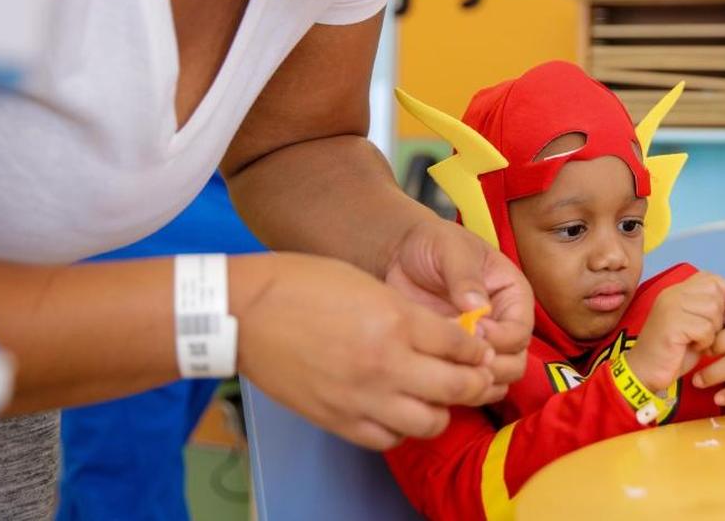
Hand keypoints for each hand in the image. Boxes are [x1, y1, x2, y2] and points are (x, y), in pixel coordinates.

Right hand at [232, 253, 495, 449]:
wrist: (243, 312)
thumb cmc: (303, 285)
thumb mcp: (369, 285)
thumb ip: (409, 315)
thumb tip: (443, 338)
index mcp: (397, 321)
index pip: (463, 346)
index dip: (478, 348)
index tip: (480, 348)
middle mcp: (386, 364)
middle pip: (458, 387)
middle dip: (476, 382)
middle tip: (475, 375)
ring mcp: (362, 397)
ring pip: (430, 423)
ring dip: (441, 409)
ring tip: (435, 395)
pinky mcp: (338, 420)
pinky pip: (389, 439)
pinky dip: (401, 428)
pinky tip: (398, 409)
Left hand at [382, 217, 532, 397]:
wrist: (401, 253)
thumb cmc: (433, 242)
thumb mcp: (451, 249)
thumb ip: (465, 276)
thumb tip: (478, 307)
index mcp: (512, 295)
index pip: (520, 331)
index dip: (500, 338)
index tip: (473, 330)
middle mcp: (503, 323)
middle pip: (515, 362)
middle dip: (491, 367)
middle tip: (459, 358)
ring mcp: (481, 342)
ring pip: (495, 379)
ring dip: (474, 380)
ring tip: (445, 365)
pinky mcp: (457, 355)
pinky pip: (467, 381)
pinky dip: (456, 386)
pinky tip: (434, 373)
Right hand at [625, 272, 724, 391]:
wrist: (644, 371)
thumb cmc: (673, 351)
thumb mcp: (694, 324)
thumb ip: (709, 309)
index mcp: (677, 290)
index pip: (713, 279)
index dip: (721, 299)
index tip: (712, 319)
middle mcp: (673, 293)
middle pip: (715, 292)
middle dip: (718, 316)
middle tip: (704, 333)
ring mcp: (671, 306)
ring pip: (713, 310)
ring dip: (711, 331)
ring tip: (696, 340)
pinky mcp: (672, 324)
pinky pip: (705, 329)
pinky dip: (704, 342)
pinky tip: (691, 347)